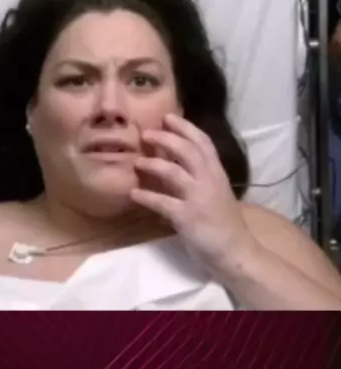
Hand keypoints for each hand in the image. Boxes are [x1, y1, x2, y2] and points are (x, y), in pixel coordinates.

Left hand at [131, 113, 253, 269]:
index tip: (168, 116)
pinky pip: (163, 203)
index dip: (185, 127)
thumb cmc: (225, 224)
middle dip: (166, 138)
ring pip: (174, 172)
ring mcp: (199, 198)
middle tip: (146, 133)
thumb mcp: (217, 193)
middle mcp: (210, 181)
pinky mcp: (188, 217)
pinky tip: (134, 194)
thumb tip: (175, 162)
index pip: (203, 142)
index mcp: (218, 173)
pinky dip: (147, 197)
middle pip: (187, 150)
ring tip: (137, 162)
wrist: (236, 252)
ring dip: (153, 164)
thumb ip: (200, 177)